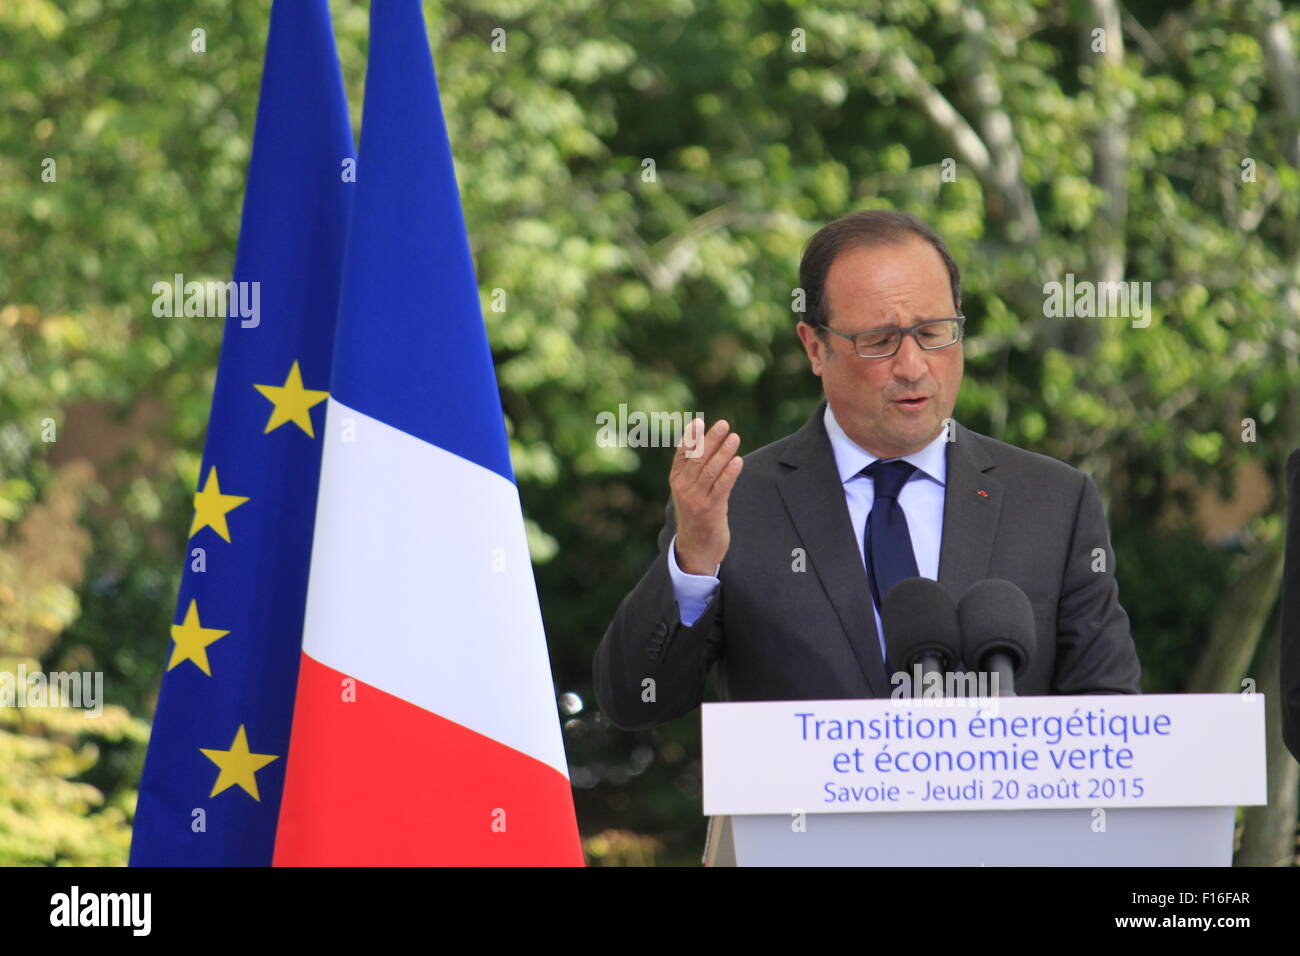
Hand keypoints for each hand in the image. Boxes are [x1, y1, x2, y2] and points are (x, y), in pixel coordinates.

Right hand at [670, 418, 742, 574]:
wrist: (695, 549)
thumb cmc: (696, 516)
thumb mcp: (689, 492)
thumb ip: (694, 472)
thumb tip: (705, 446)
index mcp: (676, 481)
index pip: (682, 454)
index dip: (690, 437)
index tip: (698, 421)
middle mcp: (683, 489)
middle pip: (698, 458)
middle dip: (711, 439)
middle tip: (723, 424)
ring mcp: (696, 499)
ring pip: (710, 470)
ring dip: (724, 452)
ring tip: (735, 438)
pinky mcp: (710, 510)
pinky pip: (721, 487)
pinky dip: (730, 473)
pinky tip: (738, 461)